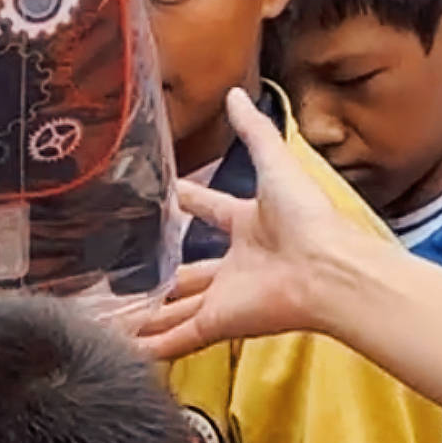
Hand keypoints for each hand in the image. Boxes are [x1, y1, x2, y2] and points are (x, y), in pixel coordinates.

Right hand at [135, 89, 358, 358]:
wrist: (330, 271)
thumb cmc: (309, 217)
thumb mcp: (275, 163)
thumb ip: (253, 131)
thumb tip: (235, 93)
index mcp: (249, 222)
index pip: (208, 209)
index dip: (185, 202)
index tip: (162, 197)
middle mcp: (236, 262)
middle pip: (189, 271)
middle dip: (159, 275)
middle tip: (121, 275)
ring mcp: (228, 295)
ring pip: (178, 308)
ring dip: (149, 316)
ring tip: (111, 320)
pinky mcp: (222, 322)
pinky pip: (181, 337)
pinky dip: (153, 346)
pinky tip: (124, 349)